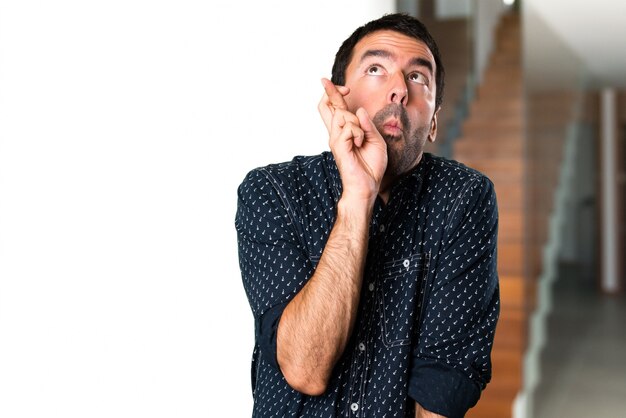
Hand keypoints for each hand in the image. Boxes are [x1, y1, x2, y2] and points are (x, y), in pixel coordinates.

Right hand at [318, 78, 386, 203]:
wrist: (368, 186)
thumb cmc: (371, 165)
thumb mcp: (375, 140)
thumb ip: (368, 125)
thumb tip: (359, 110)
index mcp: (344, 132)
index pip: (334, 109)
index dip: (333, 94)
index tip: (339, 86)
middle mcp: (336, 134)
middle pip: (327, 106)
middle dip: (331, 92)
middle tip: (326, 82)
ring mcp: (336, 139)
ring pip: (343, 115)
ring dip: (356, 122)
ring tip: (361, 138)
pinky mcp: (338, 146)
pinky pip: (349, 127)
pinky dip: (359, 133)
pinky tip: (361, 144)